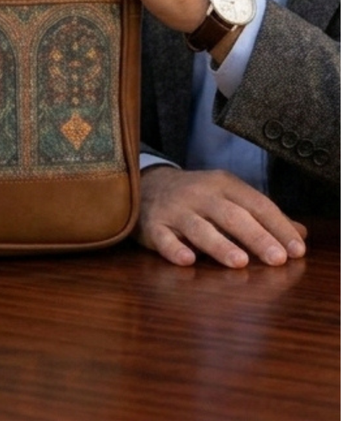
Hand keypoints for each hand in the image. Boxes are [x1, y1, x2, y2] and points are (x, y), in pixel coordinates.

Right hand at [135, 166, 307, 267]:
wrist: (146, 184)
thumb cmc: (197, 197)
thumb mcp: (229, 197)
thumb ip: (262, 216)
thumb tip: (300, 234)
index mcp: (223, 184)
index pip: (256, 204)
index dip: (277, 226)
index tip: (297, 251)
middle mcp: (199, 194)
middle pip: (231, 215)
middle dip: (256, 237)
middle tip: (277, 259)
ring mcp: (174, 210)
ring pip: (198, 227)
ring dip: (220, 244)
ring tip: (240, 262)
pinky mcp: (153, 226)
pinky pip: (164, 239)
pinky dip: (175, 249)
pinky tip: (188, 260)